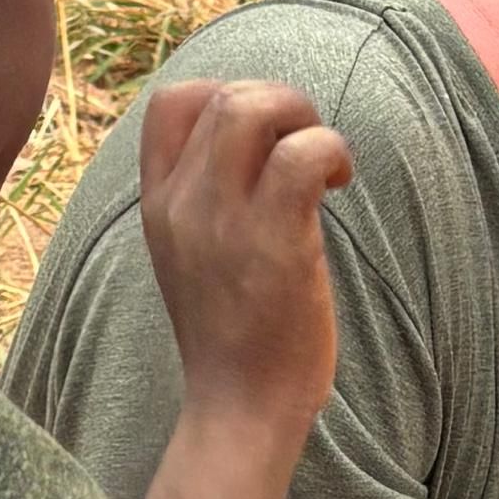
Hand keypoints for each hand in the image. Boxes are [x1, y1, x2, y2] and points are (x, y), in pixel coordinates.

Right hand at [137, 76, 349, 445]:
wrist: (239, 406)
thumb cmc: (232, 336)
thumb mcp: (193, 256)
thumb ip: (208, 201)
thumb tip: (262, 148)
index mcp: (159, 204)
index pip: (169, 102)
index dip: (225, 93)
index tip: (262, 135)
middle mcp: (183, 203)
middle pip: (223, 95)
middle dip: (280, 101)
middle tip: (306, 148)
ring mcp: (224, 219)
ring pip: (255, 108)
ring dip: (306, 119)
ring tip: (325, 164)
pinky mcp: (274, 239)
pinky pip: (304, 154)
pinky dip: (333, 151)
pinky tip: (340, 185)